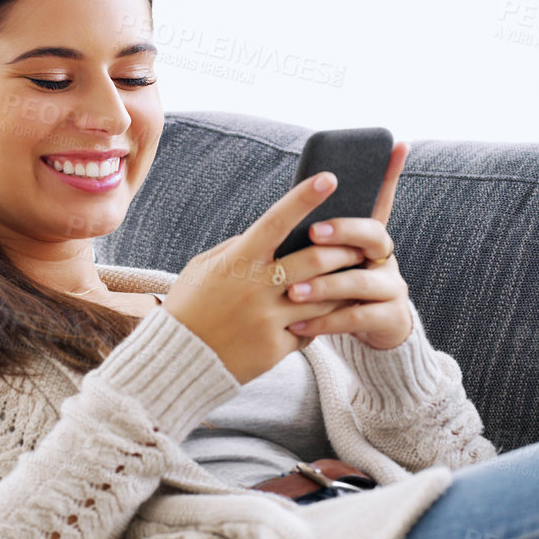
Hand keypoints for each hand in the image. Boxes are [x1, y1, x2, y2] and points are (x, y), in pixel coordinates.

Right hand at [161, 171, 369, 383]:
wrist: (178, 360)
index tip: (329, 178)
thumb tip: (272, 233)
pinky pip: (311, 330)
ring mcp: (267, 320)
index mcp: (236, 261)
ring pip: (323, 298)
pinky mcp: (275, 348)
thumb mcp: (203, 268)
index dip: (303, 198)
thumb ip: (237, 248)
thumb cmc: (190, 307)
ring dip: (342, 286)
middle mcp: (254, 288)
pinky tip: (322, 315)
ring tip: (354, 278)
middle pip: (315, 260)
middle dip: (344, 249)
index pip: (276, 221)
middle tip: (360, 244)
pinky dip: (319, 320)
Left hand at [278, 141, 413, 350]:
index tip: (395, 146)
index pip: (380, 199)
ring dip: (324, 285)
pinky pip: (355, 318)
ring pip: (360, 280)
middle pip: (373, 235)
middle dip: (343, 231)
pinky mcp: (389, 318)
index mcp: (368, 238)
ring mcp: (391, 287)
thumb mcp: (330, 262)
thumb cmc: (339, 290)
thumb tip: (286, 216)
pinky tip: (296, 325)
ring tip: (292, 292)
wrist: (374, 335)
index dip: (390, 173)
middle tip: (313, 232)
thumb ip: (316, 241)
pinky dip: (323, 323)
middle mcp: (385, 257)